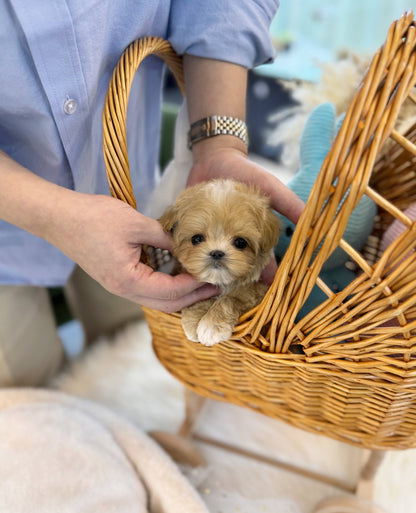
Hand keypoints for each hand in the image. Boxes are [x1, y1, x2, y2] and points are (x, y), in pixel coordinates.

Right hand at [48, 193, 218, 312]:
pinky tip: (177, 275)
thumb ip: (164, 238)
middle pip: (166, 305)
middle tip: (214, 288)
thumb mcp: (136, 224)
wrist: (60, 218)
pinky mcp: (116, 279)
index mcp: (129, 281)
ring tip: (200, 283)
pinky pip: (146, 291)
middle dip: (192, 298)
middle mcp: (123, 290)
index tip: (212, 277)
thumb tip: (185, 247)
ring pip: (156, 300)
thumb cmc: (93, 219)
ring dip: (179, 295)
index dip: (194, 286)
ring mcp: (118, 287)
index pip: (171, 292)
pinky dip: (165, 287)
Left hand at [187, 138, 305, 281]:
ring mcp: (212, 235)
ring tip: (208, 282)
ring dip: (211, 269)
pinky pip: (193, 244)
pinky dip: (189, 253)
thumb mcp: (270, 186)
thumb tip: (310, 219)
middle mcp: (233, 238)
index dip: (266, 271)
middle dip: (235, 275)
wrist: (214, 157)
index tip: (267, 285)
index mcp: (253, 233)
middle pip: (236, 263)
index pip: (262, 258)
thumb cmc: (246, 172)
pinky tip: (185, 267)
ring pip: (213, 258)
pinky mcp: (193, 229)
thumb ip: (288, 203)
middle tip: (231, 286)